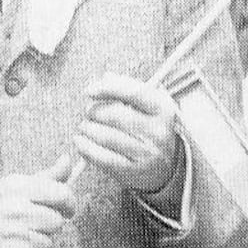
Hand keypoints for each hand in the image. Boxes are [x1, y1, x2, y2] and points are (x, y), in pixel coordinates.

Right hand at [0, 155, 76, 247]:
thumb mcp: (10, 184)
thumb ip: (44, 176)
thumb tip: (67, 160)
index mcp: (18, 186)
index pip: (62, 194)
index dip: (69, 203)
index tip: (66, 208)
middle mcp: (16, 208)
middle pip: (57, 222)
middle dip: (49, 225)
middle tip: (34, 224)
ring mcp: (11, 233)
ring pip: (48, 243)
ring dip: (38, 243)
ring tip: (20, 237)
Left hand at [75, 73, 180, 194]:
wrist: (166, 168)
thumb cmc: (151, 131)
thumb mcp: (150, 107)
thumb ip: (129, 89)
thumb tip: (106, 77)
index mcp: (163, 109)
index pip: (133, 93)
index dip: (108, 89)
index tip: (89, 91)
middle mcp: (158, 131)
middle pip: (115, 115)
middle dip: (95, 112)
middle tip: (89, 113)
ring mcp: (147, 153)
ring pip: (106, 137)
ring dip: (88, 129)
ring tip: (85, 127)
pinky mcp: (133, 171)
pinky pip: (103, 158)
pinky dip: (86, 148)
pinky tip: (80, 142)